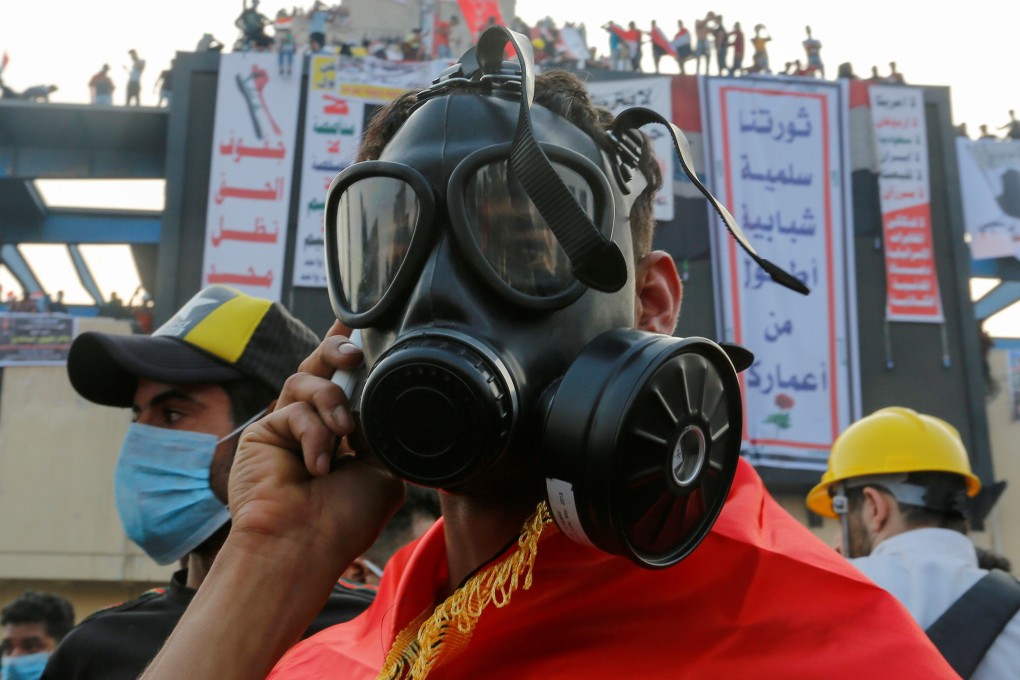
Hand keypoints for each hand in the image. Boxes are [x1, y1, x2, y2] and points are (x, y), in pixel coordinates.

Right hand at [228, 320, 403, 563]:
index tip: (364, 320)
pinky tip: (317, 465)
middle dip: (338, 349)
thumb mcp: (383, 468)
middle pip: (321, 366)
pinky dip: (312, 434)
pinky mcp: (262, 431)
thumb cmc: (345, 518)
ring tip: (344, 431)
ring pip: (304, 378)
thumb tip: (380, 397)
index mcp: (347, 435)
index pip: (351, 383)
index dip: (354, 351)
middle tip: (353, 351)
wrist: (304, 545)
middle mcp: (315, 426)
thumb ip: (380, 429)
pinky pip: (292, 409)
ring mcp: (286, 428)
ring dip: (330, 399)